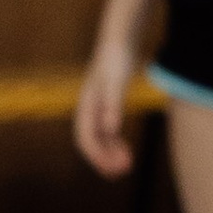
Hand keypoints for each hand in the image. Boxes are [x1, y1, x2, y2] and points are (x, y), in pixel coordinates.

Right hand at [73, 52, 135, 176]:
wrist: (119, 40)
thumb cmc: (117, 58)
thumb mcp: (116, 81)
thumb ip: (113, 105)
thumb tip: (111, 130)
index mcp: (87, 105)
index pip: (86, 139)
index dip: (98, 156)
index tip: (114, 169)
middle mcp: (88, 109)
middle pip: (91, 142)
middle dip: (104, 160)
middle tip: (123, 172)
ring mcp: (96, 108)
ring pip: (99, 139)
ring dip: (110, 154)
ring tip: (126, 166)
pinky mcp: (106, 104)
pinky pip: (106, 131)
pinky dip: (114, 143)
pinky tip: (125, 149)